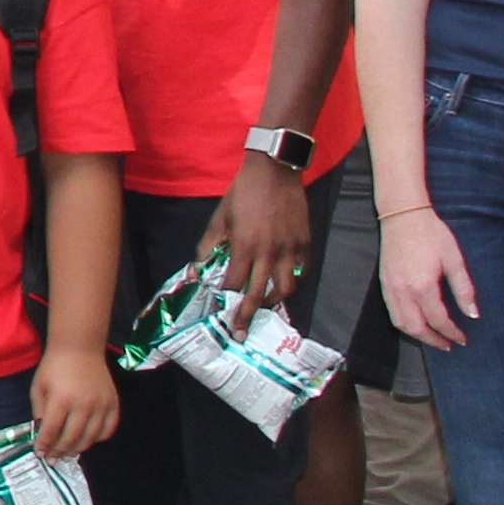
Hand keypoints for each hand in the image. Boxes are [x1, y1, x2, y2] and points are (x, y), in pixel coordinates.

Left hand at [29, 338, 118, 462]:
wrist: (79, 348)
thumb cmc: (54, 367)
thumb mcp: (38, 387)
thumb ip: (38, 412)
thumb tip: (42, 434)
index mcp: (61, 400)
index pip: (51, 431)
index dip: (44, 445)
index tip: (40, 453)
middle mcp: (83, 405)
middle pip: (71, 438)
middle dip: (60, 451)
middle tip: (53, 458)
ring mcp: (101, 405)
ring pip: (90, 438)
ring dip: (78, 449)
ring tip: (68, 452)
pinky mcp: (113, 403)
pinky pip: (108, 429)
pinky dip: (99, 438)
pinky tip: (88, 439)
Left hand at [219, 156, 315, 323]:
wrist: (275, 170)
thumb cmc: (243, 192)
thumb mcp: (220, 217)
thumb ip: (209, 245)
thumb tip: (198, 268)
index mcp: (245, 245)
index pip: (235, 283)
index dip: (227, 300)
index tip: (221, 313)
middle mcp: (269, 251)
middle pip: (260, 293)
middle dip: (248, 316)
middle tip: (241, 333)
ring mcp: (291, 248)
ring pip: (286, 287)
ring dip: (274, 300)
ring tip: (265, 306)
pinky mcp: (305, 242)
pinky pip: (301, 271)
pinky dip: (292, 280)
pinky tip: (282, 283)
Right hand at [379, 206, 474, 353]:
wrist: (403, 215)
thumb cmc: (431, 234)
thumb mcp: (454, 260)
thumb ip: (464, 289)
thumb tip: (473, 314)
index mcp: (422, 286)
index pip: (438, 319)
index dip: (452, 332)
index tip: (463, 339)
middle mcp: (403, 292)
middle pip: (416, 328)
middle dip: (433, 340)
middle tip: (448, 345)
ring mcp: (390, 288)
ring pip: (400, 323)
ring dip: (417, 335)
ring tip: (433, 338)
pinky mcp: (384, 284)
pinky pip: (392, 312)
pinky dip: (404, 324)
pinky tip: (416, 322)